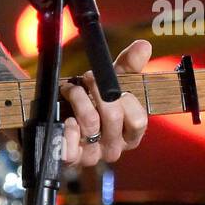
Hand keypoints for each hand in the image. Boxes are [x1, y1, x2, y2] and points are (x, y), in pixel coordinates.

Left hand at [58, 39, 151, 166]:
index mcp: (130, 133)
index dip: (125, 98)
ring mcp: (93, 155)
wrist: (60, 118)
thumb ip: (129, 66)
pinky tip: (65, 119)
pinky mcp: (71, 159)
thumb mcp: (112, 83)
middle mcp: (114, 147)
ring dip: (78, 99)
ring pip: (90, 125)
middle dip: (98, 91)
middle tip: (86, 78)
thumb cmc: (94, 102)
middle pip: (114, 118)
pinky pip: (70, 148)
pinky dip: (67, 130)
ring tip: (70, 89)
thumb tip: (144, 46)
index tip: (110, 82)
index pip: (138, 120)